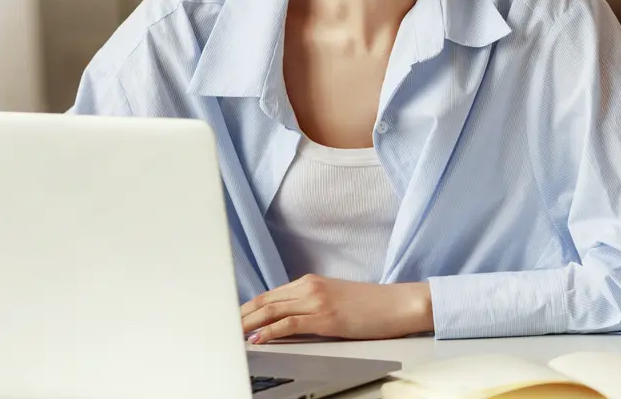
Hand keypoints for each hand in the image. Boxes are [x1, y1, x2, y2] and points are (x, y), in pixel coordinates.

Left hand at [241, 275, 432, 342]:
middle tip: (221, 327)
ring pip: (271, 311)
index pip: (269, 294)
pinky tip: (257, 339)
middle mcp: (310, 287)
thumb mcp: (336, 300)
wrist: (398, 304)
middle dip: (240, 315)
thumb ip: (311, 305)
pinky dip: (268, 332)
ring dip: (247, 325)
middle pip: (264, 300)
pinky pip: (288, 324)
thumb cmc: (372, 306)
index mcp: (310, 281)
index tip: (232, 318)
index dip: (247, 307)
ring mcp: (317, 301)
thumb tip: (288, 320)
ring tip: (231, 335)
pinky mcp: (325, 317)